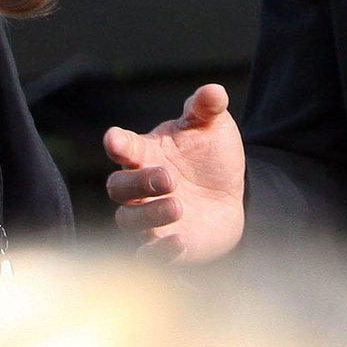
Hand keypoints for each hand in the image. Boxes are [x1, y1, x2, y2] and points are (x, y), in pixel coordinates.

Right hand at [103, 84, 245, 262]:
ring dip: (149, 215)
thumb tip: (213, 91)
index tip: (114, 139)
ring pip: (128, 220)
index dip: (117, 143)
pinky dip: (158, 252)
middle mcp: (140, 187)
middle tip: (168, 177)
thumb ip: (207, 108)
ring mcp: (148, 217)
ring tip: (179, 206)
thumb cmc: (211, 156)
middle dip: (138, 183)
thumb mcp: (213, 127)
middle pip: (118, 187)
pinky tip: (179, 242)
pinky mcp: (163, 245)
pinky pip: (149, 254)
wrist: (232, 196)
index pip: (122, 147)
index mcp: (145, 153)